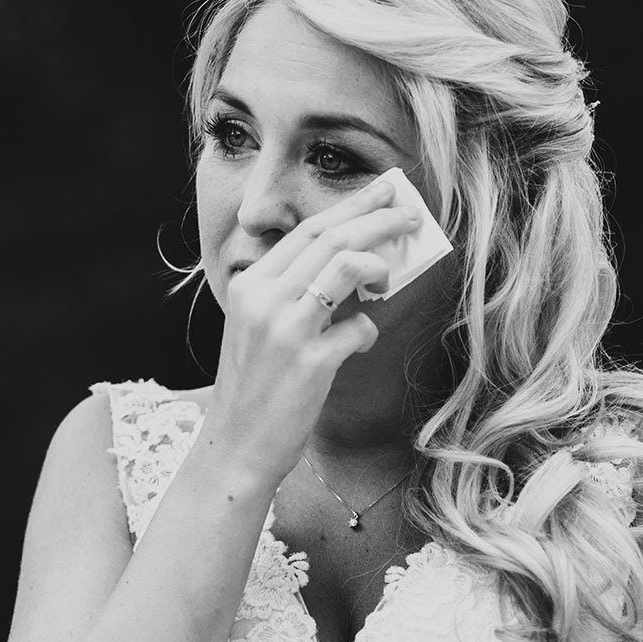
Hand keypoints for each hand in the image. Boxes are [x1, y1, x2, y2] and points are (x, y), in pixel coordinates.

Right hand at [202, 177, 421, 488]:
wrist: (235, 447)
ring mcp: (286, 330)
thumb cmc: (252, 390)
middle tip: (407, 210)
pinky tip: (359, 342)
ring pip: (347, 266)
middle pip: (330, 238)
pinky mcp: (311, 363)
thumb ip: (289, 296)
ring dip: (381, 261)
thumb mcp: (257, 329)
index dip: (349, 208)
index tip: (380, 194)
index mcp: (249, 285)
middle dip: (376, 216)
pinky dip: (368, 330)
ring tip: (392, 270)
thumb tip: (348, 269)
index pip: (305, 232)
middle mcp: (264, 299)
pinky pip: (359, 327)